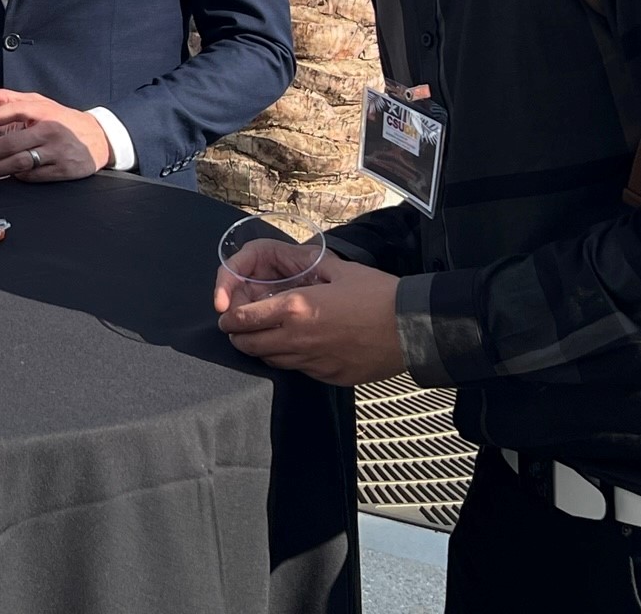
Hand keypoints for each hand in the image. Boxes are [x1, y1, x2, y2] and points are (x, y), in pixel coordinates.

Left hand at [0, 90, 110, 179]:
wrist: (98, 139)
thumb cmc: (62, 119)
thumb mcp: (39, 103)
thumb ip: (8, 98)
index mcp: (44, 111)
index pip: (15, 110)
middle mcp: (51, 131)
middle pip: (13, 143)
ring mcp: (57, 152)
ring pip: (21, 162)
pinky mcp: (62, 171)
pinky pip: (33, 176)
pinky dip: (16, 176)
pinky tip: (5, 175)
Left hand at [215, 248, 407, 385]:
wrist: (413, 327)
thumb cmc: (378, 294)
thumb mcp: (338, 270)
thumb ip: (308, 268)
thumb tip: (293, 263)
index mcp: (295, 308)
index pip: (242, 320)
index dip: (229, 319)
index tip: (227, 317)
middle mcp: (297, 339)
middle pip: (249, 346)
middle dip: (238, 337)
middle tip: (239, 330)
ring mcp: (313, 363)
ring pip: (271, 362)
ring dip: (263, 350)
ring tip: (267, 338)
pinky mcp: (329, 377)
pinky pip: (298, 371)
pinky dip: (290, 361)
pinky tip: (299, 350)